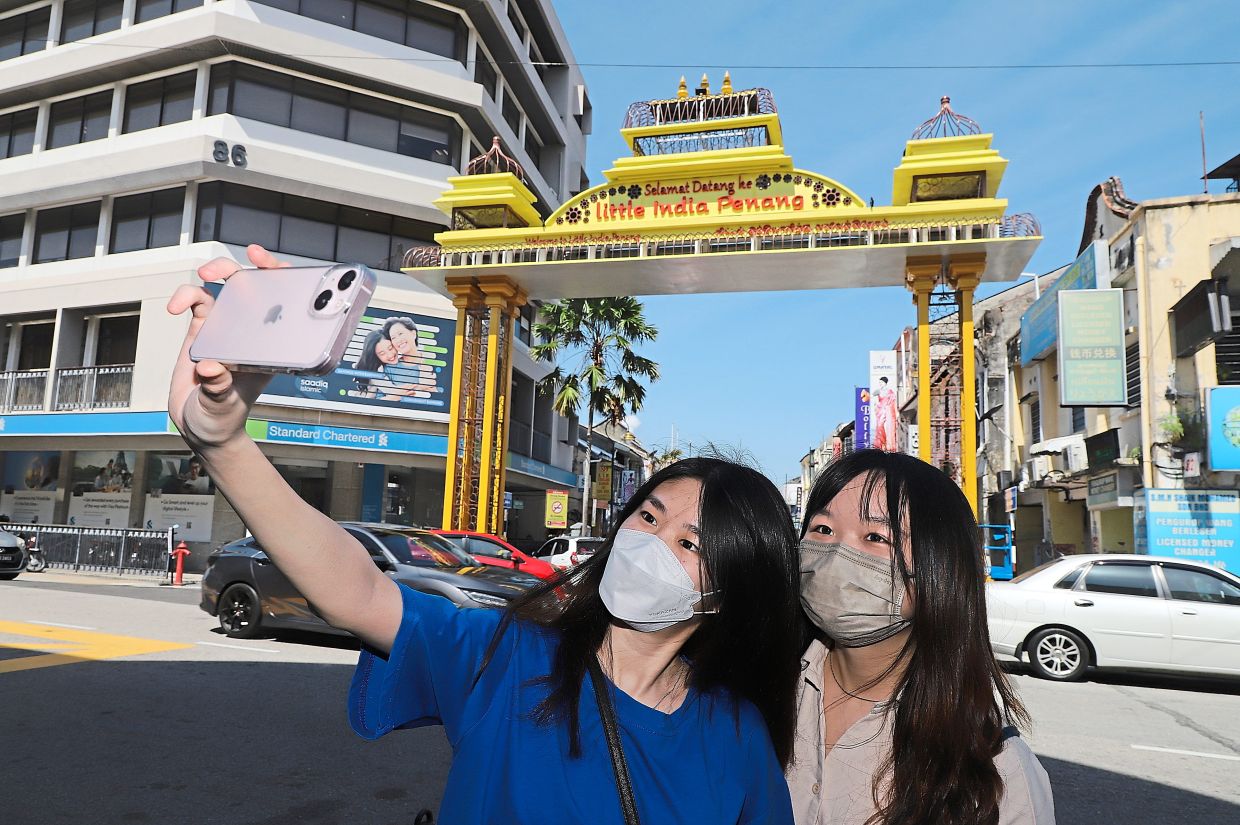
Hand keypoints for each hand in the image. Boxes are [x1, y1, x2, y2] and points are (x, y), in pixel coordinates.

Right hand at [166, 245, 290, 451]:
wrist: (201, 426)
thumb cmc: (222, 418)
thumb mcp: (223, 406)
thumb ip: (219, 388)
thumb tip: (212, 368)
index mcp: (270, 347)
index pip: (284, 306)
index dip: (282, 279)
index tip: (271, 264)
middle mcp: (252, 333)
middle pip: (255, 288)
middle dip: (244, 268)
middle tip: (226, 267)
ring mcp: (228, 329)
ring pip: (225, 288)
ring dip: (216, 272)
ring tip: (203, 275)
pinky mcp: (204, 331)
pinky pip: (197, 301)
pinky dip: (185, 296)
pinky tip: (175, 307)